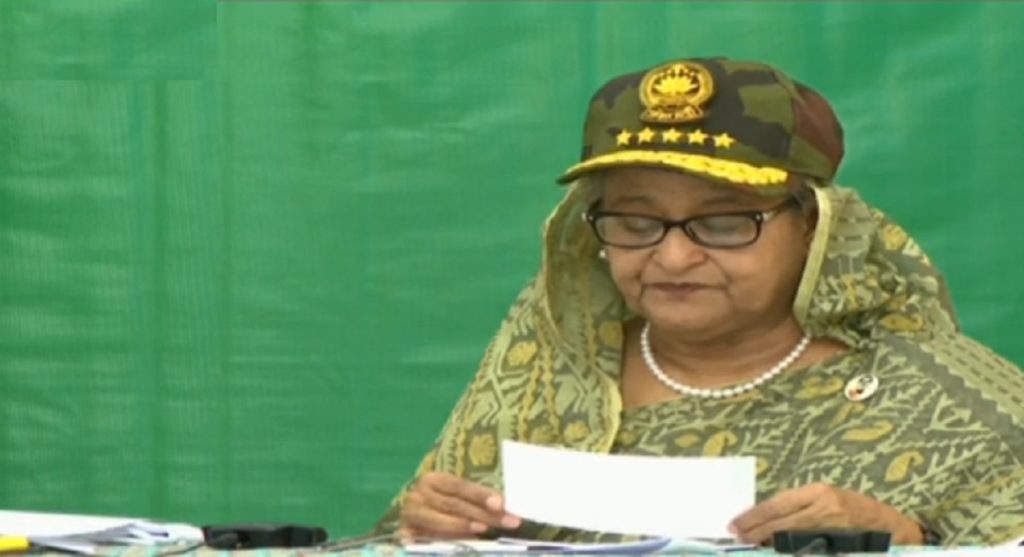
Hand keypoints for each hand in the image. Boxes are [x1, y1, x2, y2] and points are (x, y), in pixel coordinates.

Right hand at [398, 472, 521, 540]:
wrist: (413, 520)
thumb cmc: (442, 507)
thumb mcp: (458, 499)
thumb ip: (476, 502)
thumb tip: (503, 509)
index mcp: (434, 479)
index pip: (460, 486)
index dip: (480, 494)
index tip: (500, 504)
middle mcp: (419, 494)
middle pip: (455, 504)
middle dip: (484, 514)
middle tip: (508, 522)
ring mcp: (410, 514)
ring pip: (441, 520)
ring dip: (464, 526)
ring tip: (485, 530)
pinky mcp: (405, 533)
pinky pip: (428, 537)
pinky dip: (445, 539)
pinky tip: (464, 542)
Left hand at [729, 483, 923, 545]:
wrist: (892, 527)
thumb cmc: (855, 509)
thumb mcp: (827, 499)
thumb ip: (800, 506)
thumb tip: (765, 517)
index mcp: (819, 492)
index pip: (779, 503)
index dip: (756, 515)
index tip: (736, 523)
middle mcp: (825, 508)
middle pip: (783, 521)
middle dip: (757, 530)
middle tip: (736, 536)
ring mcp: (833, 530)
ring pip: (793, 538)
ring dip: (770, 543)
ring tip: (751, 545)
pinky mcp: (839, 547)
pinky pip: (808, 551)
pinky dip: (790, 551)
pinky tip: (776, 552)